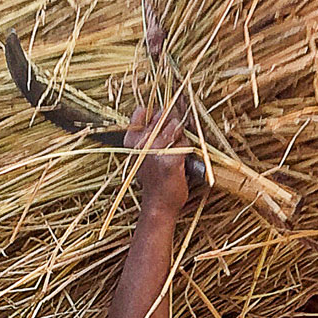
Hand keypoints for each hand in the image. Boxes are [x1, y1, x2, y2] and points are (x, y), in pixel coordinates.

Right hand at [126, 105, 190, 220]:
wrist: (157, 205)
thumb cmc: (153, 180)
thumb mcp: (141, 156)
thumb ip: (146, 136)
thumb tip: (158, 113)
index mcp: (130, 140)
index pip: (141, 111)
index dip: (154, 114)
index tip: (159, 122)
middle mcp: (141, 142)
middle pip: (163, 116)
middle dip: (171, 124)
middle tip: (172, 140)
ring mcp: (156, 150)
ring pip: (176, 128)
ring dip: (181, 137)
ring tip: (178, 151)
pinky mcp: (172, 159)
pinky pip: (185, 143)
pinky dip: (187, 149)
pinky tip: (183, 159)